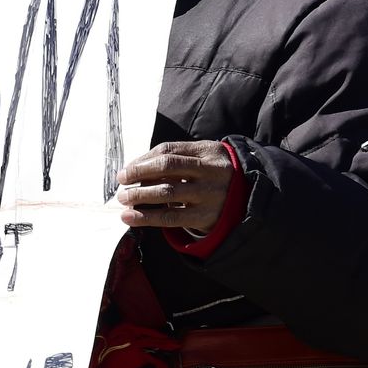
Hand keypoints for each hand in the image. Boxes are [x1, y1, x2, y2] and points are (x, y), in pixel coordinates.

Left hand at [114, 141, 232, 231]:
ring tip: (123, 199)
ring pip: (167, 192)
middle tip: (121, 181)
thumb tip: (135, 168)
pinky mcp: (205, 216)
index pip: (168, 150)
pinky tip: (130, 217)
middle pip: (167, 167)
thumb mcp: (202, 157)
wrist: (246, 198)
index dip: (143, 159)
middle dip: (138, 173)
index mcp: (208, 151)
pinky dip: (146, 217)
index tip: (126, 169)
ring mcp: (209, 194)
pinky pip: (170, 217)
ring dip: (139, 196)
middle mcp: (211, 171)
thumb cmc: (212, 174)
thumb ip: (175, 158)